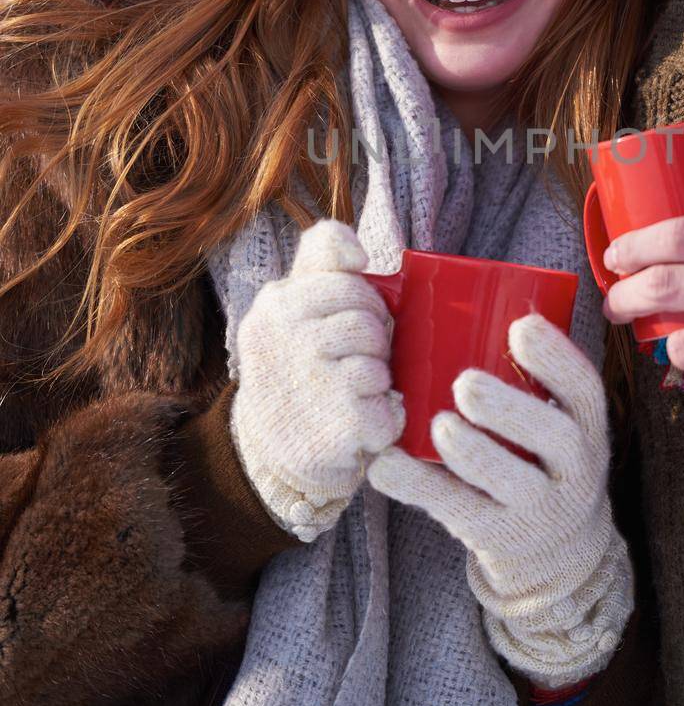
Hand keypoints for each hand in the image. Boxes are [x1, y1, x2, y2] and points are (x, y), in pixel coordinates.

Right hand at [232, 219, 402, 539]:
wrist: (270, 454)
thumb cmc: (297, 367)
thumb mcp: (294, 306)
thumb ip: (322, 260)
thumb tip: (357, 251)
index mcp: (277, 304)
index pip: (346, 277)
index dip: (365, 300)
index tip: (355, 320)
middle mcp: (285, 337)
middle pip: (370, 318)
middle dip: (375, 341)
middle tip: (355, 364)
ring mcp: (311, 379)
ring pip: (380, 360)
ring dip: (379, 381)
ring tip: (353, 395)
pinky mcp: (338, 424)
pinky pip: (390, 407)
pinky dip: (387, 420)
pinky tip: (362, 425)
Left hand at [367, 312, 632, 685]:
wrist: (557, 551)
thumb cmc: (539, 457)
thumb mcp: (554, 421)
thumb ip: (526, 379)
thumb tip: (453, 301)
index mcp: (587, 426)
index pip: (585, 389)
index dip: (558, 357)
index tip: (521, 326)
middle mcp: (575, 469)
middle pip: (555, 438)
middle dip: (511, 409)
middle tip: (466, 384)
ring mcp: (539, 510)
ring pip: (513, 484)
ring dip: (473, 452)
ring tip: (439, 425)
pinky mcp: (498, 537)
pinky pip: (460, 513)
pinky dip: (419, 488)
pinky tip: (385, 465)